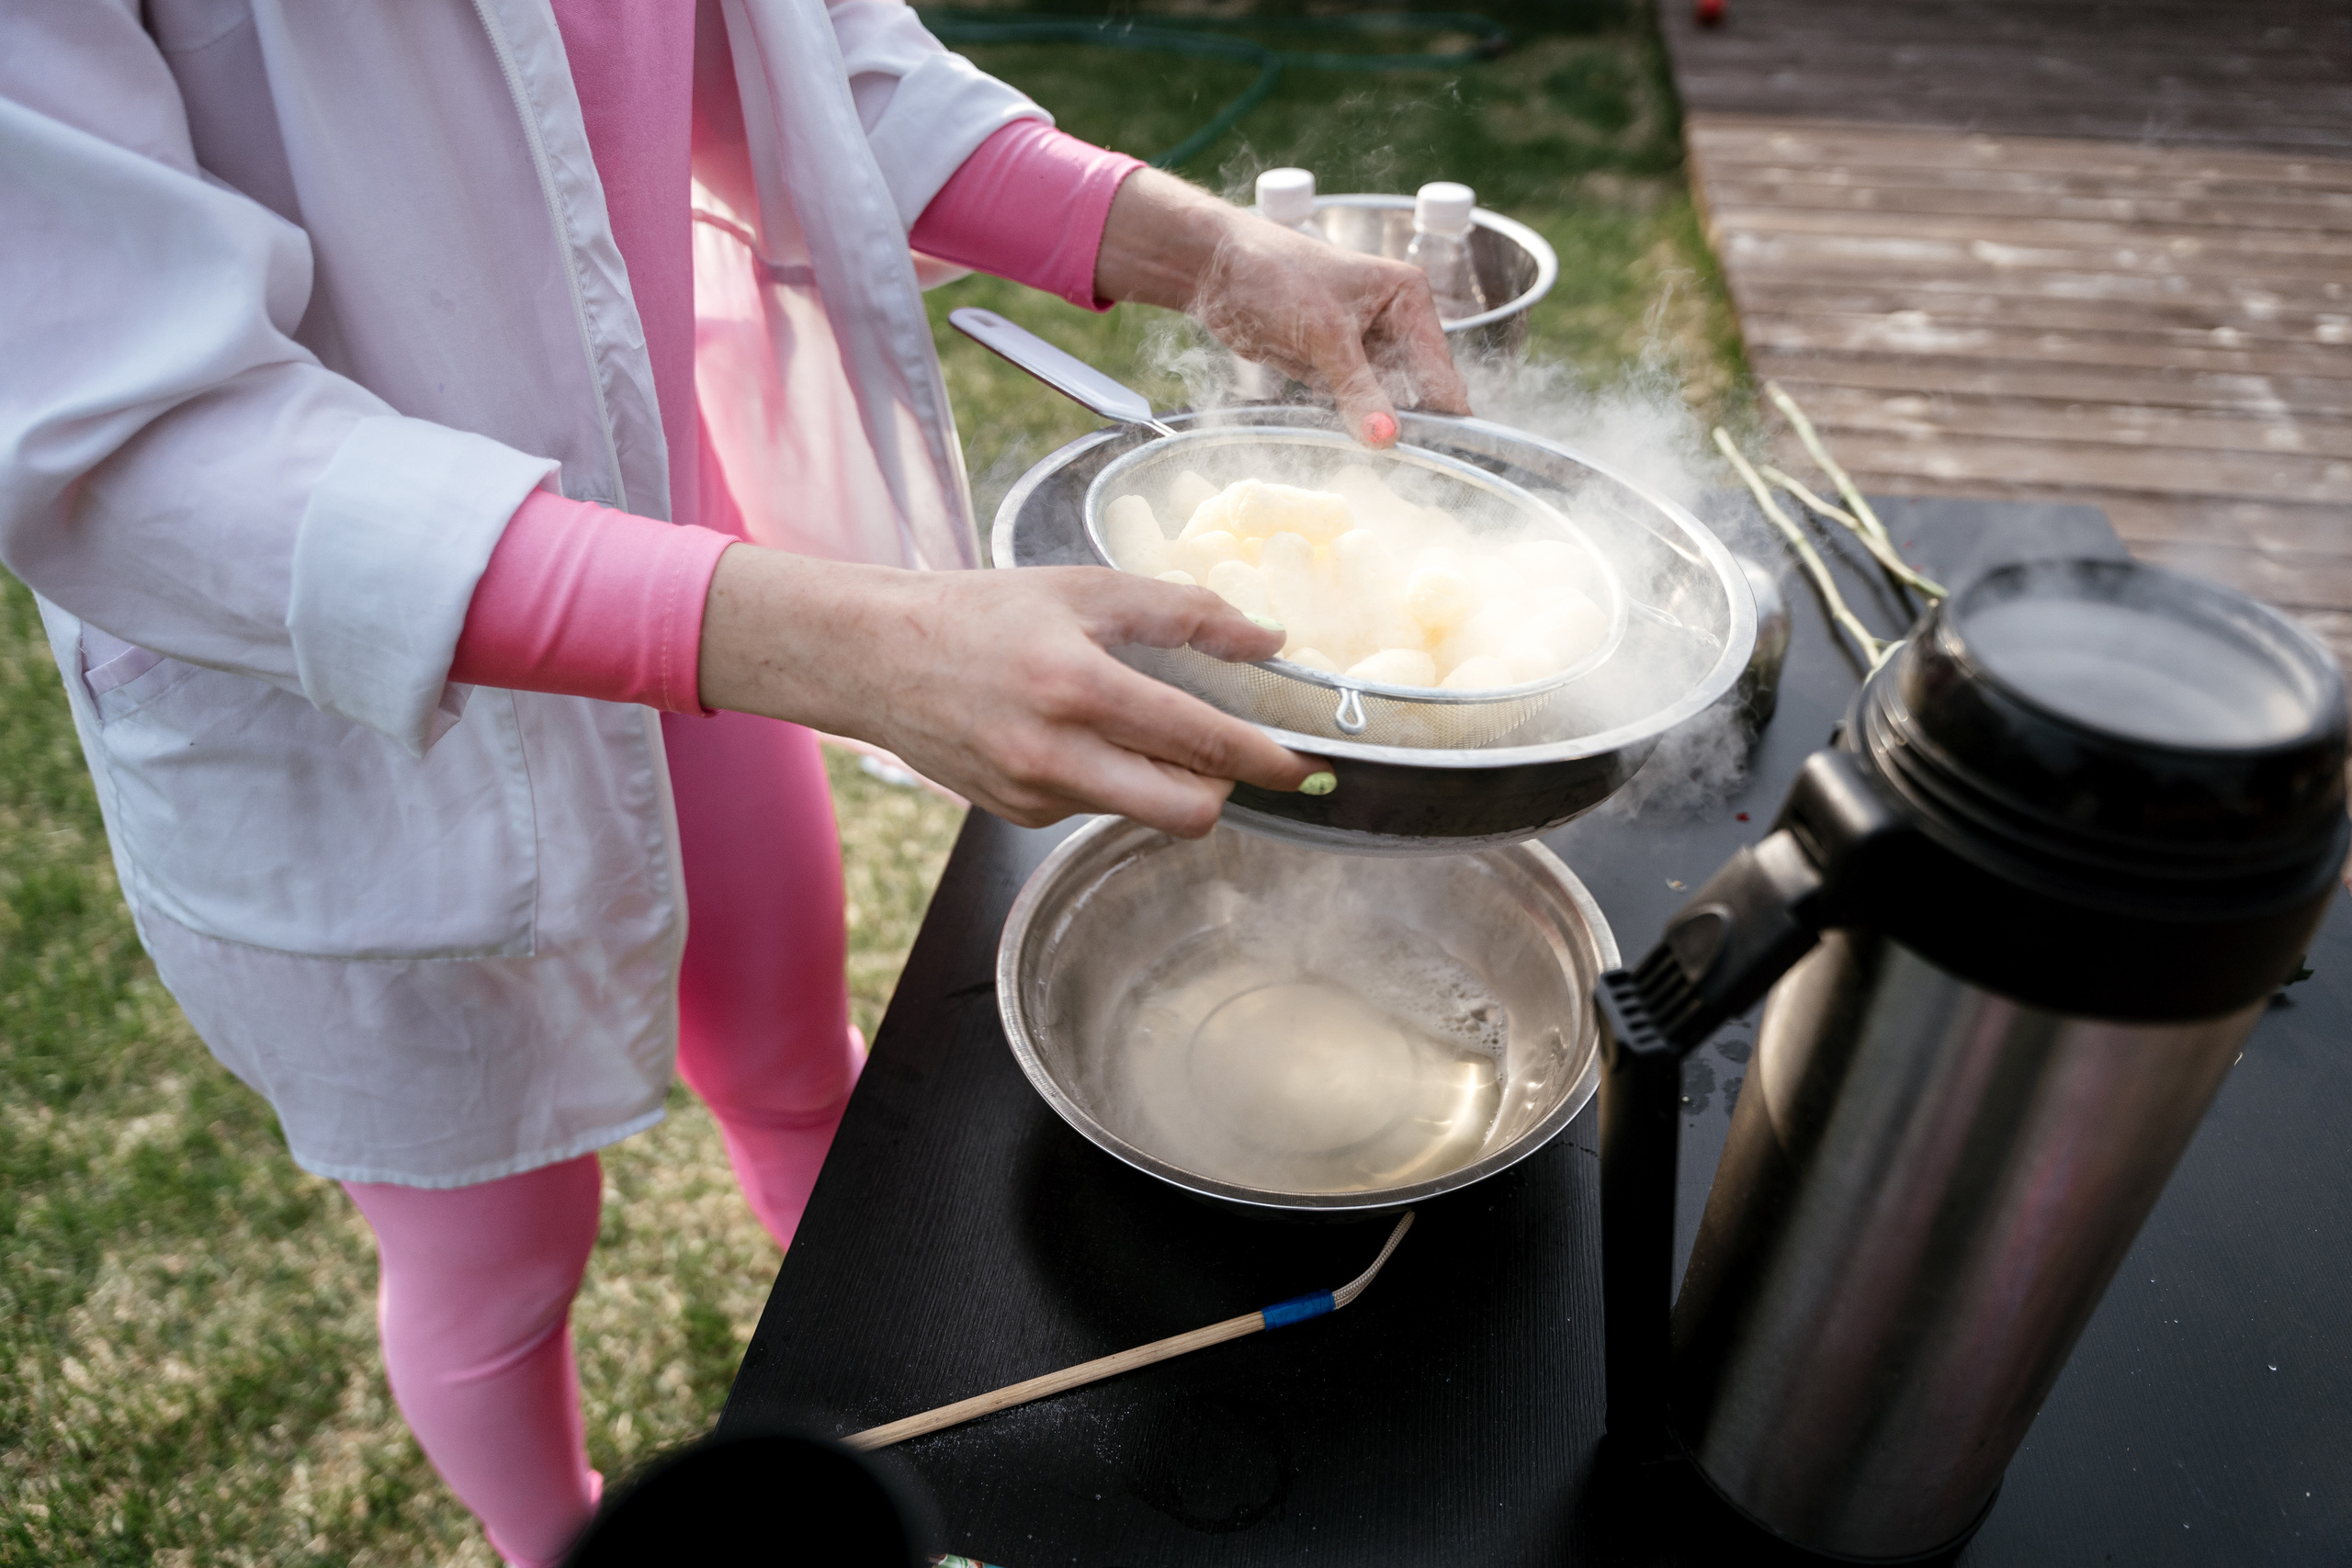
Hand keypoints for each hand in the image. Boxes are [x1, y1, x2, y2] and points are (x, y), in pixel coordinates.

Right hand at [695, 548, 1324, 835]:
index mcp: (1078, 686)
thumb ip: (1185, 612)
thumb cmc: (979, 612)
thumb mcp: (1084, 588)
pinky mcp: (1018, 816)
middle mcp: (1056, 754)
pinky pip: (1096, 806)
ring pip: (1142, 810)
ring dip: (1163, 777)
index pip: (1202, 742)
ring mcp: (1035, 794)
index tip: (1310, 767)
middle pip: (1187, 814)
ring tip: (1132, 721)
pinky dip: (1110, 777)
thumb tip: (1269, 638)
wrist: (872, 657)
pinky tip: (1073, 735)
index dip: (1269, 760)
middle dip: (1227, 791)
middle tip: (1234, 757)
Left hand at [1093, 168, 1470, 448]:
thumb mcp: (1324, 335)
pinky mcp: (1331, 365)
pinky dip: (1351, 424)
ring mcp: (1361, 346)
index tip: (1447, 457)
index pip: (1438, 368)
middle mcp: (1392, 321)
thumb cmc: (1274, 275)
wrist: (1214, 268)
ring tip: (1393, 471)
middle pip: (1416, 388)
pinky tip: (1357, 451)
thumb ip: (1358, 389)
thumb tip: (1387, 438)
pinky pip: (1351, 404)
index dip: (1444, 415)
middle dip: (1412, 426)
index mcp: (1407, 298)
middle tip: (1418, 472)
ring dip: (1379, 429)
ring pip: (1383, 401)